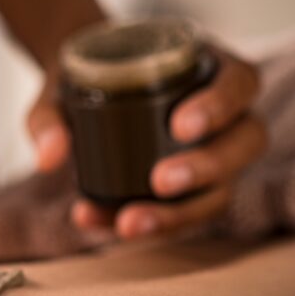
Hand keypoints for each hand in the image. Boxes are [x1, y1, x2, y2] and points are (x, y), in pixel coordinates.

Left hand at [27, 45, 266, 239]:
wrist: (75, 93)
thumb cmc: (81, 80)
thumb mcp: (58, 89)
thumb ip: (49, 118)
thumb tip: (49, 159)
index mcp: (209, 68)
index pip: (239, 82)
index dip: (219, 105)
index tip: (180, 126)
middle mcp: (226, 114)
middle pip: (245, 142)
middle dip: (206, 167)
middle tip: (159, 181)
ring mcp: (214, 154)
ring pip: (221, 190)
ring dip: (179, 214)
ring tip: (129, 224)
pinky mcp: (194, 188)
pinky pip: (186, 214)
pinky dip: (149, 225)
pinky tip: (105, 227)